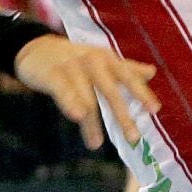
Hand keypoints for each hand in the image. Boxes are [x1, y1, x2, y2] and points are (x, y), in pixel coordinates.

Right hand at [11, 34, 159, 149]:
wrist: (37, 47)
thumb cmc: (76, 58)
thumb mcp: (102, 60)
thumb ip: (126, 68)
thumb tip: (152, 72)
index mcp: (107, 59)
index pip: (128, 77)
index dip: (142, 93)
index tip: (155, 110)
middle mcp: (93, 61)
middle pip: (110, 91)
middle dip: (122, 115)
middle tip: (133, 138)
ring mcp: (72, 67)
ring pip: (86, 98)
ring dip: (92, 123)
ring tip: (96, 143)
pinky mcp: (52, 74)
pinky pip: (63, 91)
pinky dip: (70, 103)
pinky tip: (77, 117)